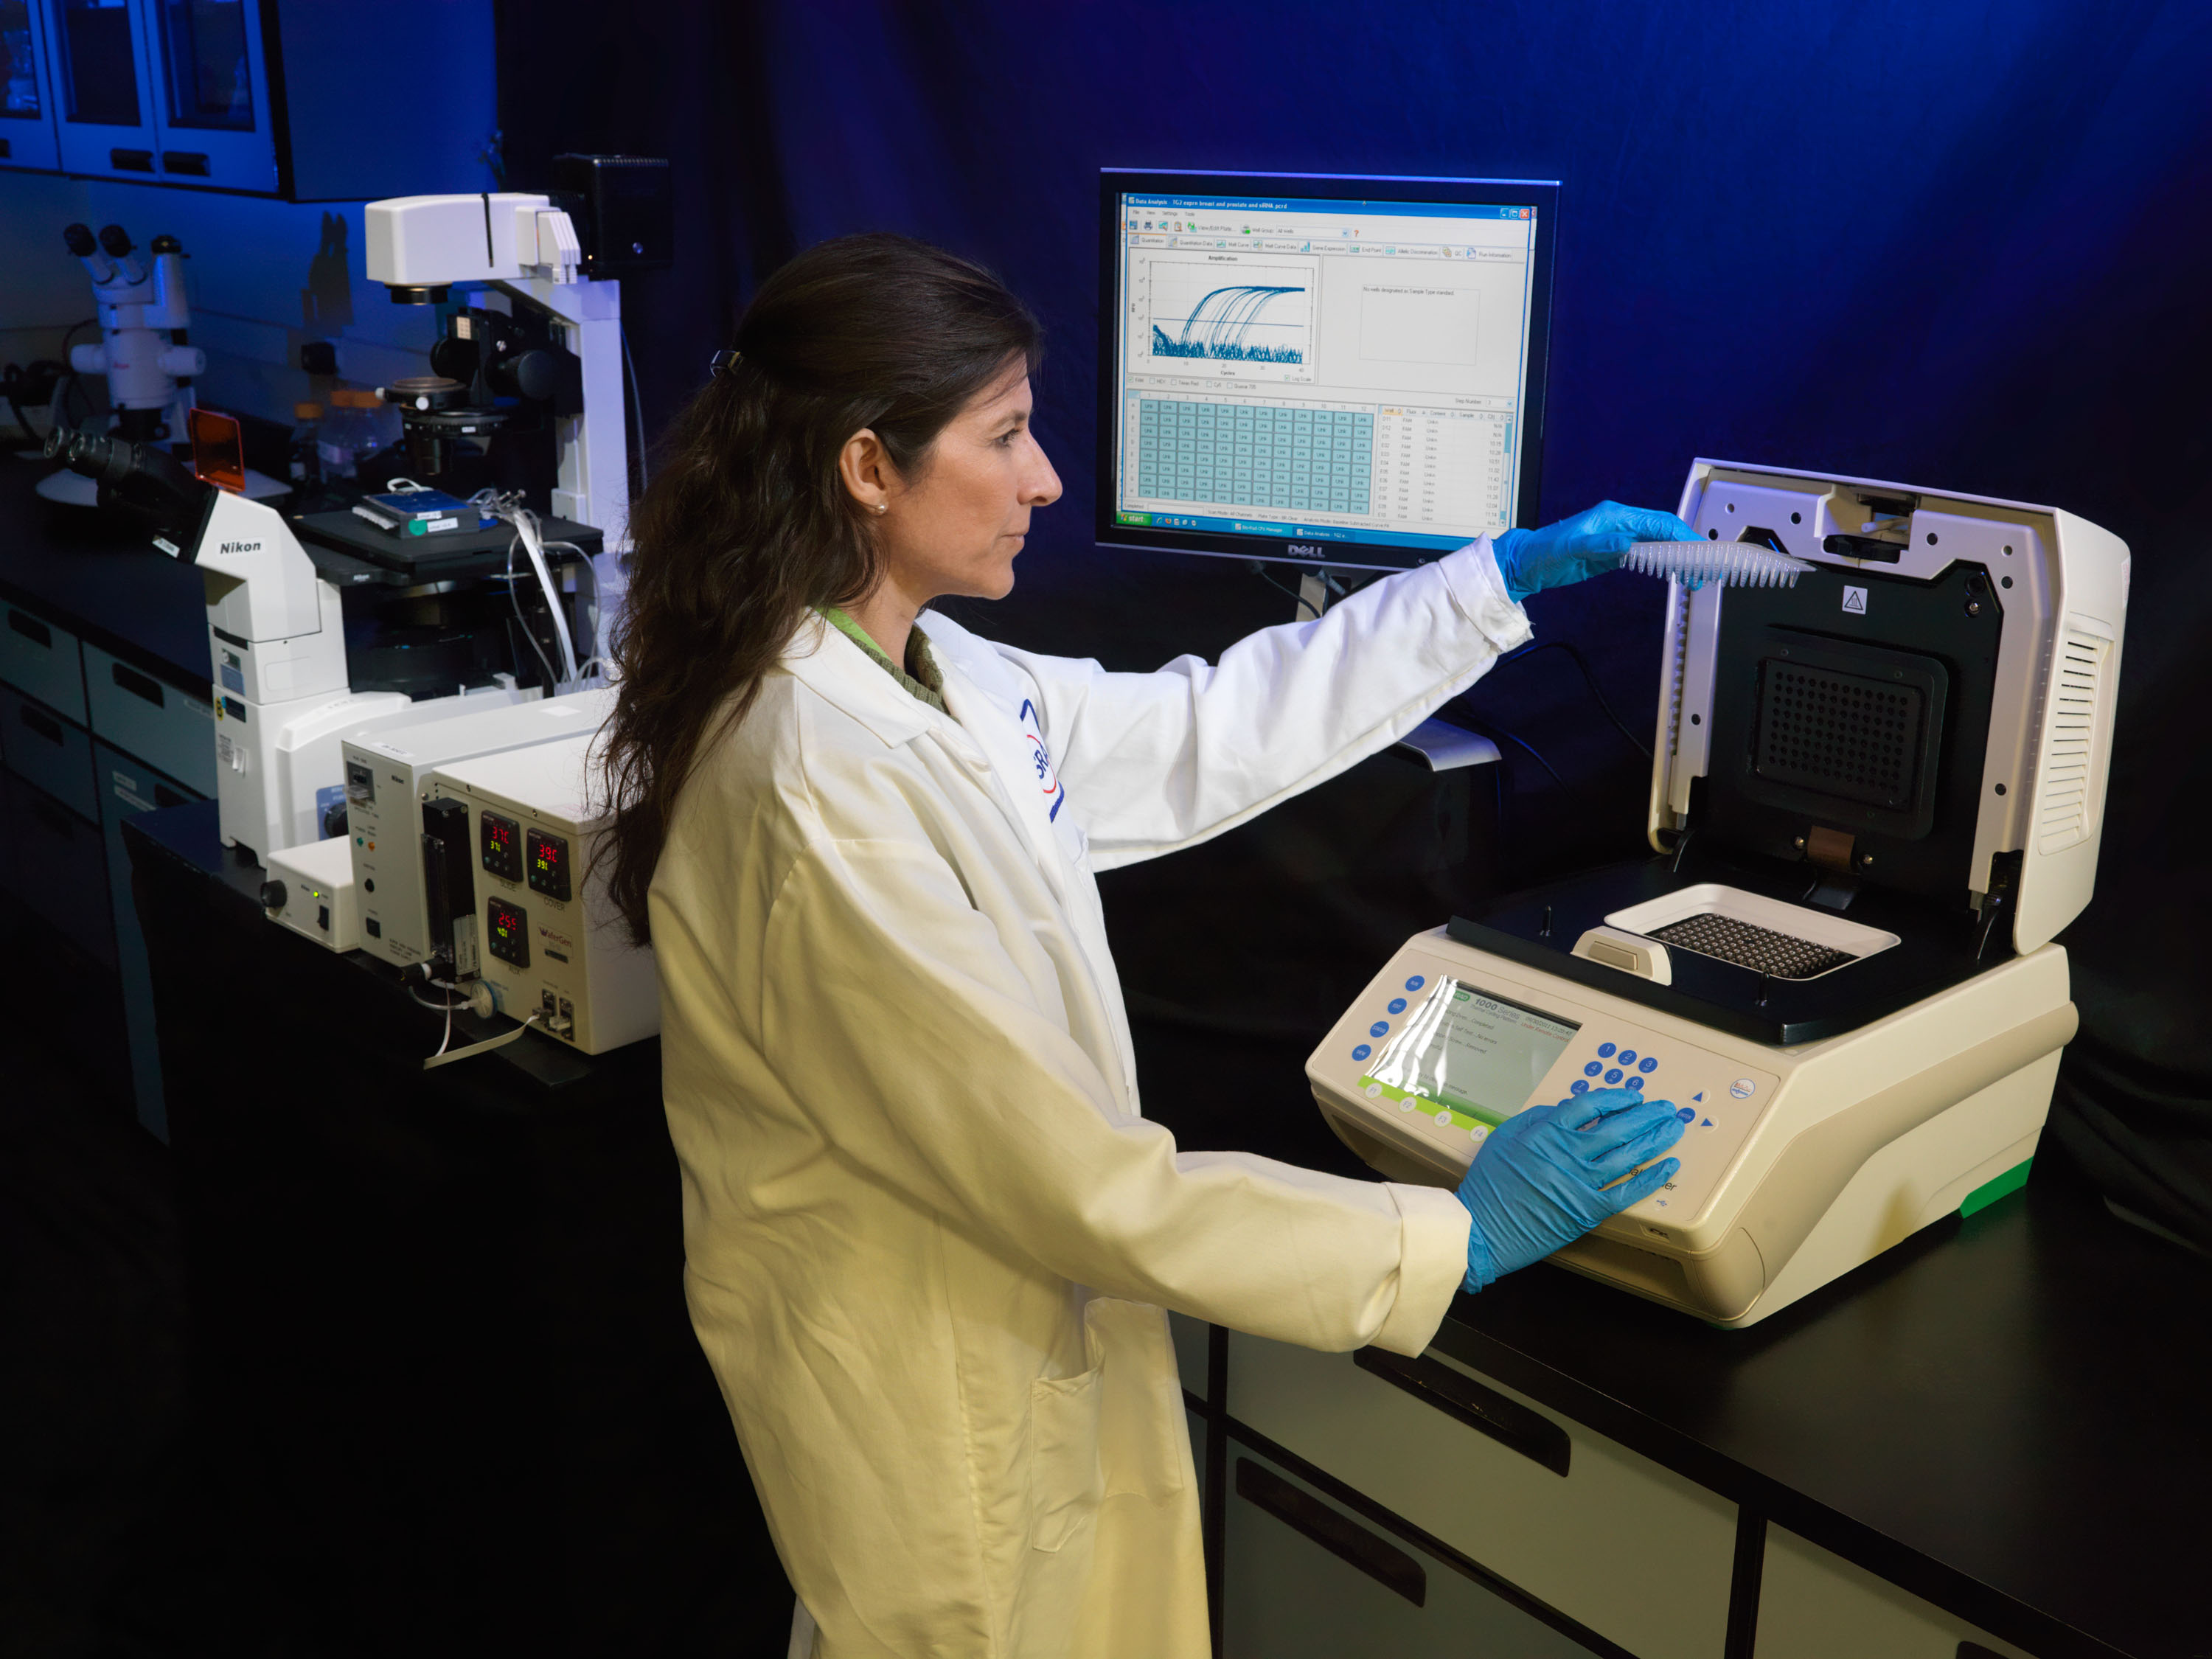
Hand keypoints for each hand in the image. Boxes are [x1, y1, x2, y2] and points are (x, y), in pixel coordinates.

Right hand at [1455, 1089, 1684, 1291]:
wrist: (1482, 1228)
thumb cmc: (1489, 1184)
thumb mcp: (1504, 1138)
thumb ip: (1536, 1119)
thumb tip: (1567, 1110)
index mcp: (1547, 1133)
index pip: (1590, 1105)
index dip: (1616, 1098)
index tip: (1631, 1096)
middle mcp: (1568, 1154)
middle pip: (1618, 1127)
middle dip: (1647, 1115)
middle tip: (1666, 1109)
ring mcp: (1581, 1183)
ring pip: (1628, 1156)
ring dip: (1655, 1140)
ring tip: (1673, 1129)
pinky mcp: (1587, 1210)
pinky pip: (1626, 1191)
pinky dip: (1650, 1178)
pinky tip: (1667, 1167)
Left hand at [1492, 502, 1698, 602]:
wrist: (1527, 563)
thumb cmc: (1544, 551)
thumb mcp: (1571, 548)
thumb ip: (1599, 545)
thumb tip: (1626, 544)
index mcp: (1615, 516)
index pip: (1658, 522)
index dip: (1681, 535)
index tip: (1698, 550)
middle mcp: (1621, 524)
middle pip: (1664, 531)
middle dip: (1686, 547)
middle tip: (1702, 568)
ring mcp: (1619, 538)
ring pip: (1658, 543)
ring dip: (1677, 556)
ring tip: (1694, 574)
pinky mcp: (1615, 554)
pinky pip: (1646, 554)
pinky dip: (1662, 563)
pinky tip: (1673, 573)